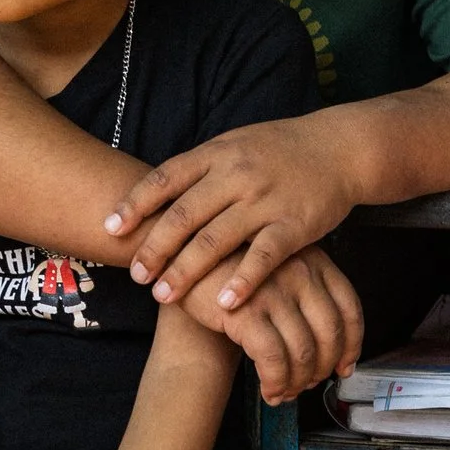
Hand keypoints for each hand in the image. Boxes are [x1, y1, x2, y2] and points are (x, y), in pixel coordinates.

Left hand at [108, 110, 366, 309]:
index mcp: (217, 154)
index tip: (110, 229)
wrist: (339, 147)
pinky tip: (224, 303)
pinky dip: (243, 280)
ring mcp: (265, 199)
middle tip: (136, 275)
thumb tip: (151, 195)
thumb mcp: (234, 146)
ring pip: (217, 239)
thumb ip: (198, 170)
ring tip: (164, 295)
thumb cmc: (279, 150)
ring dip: (187, 270)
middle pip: (185, 214)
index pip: (166, 178)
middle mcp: (236, 175)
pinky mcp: (294, 224)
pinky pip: (264, 256)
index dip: (135, 204)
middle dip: (155, 247)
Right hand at [180, 248, 363, 402]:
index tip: (343, 367)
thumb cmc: (227, 267)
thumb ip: (302, 293)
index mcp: (314, 261)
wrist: (180, 255)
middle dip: (321, 369)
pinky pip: (274, 360)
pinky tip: (268, 392)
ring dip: (297, 383)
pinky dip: (276, 383)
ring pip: (303, 353)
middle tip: (306, 385)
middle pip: (330, 335)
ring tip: (284, 393)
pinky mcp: (248, 312)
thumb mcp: (275, 267)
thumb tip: (328, 346)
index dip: (351, 345)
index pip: (349, 309)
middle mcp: (301, 273)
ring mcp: (275, 292)